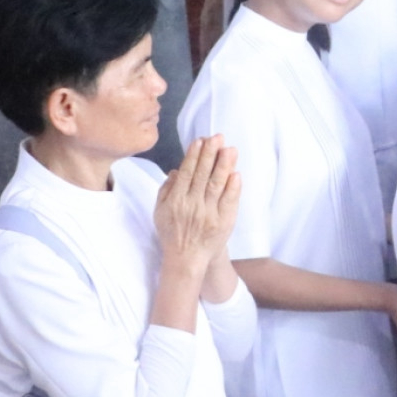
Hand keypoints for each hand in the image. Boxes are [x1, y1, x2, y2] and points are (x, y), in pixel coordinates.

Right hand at [155, 136, 241, 278]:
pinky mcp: (222, 222)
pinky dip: (233, 188)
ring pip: (216, 185)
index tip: (201, 140)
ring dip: (223, 166)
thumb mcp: (160, 211)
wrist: (186, 259)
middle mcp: (191, 205)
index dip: (194, 155)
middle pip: (202, 175)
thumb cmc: (172, 232)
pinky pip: (229, 202)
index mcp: (175, 200)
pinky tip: (236, 174)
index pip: (186, 173)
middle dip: (210, 154)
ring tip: (230, 149)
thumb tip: (175, 170)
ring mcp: (208, 214)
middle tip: (217, 137)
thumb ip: (166, 190)